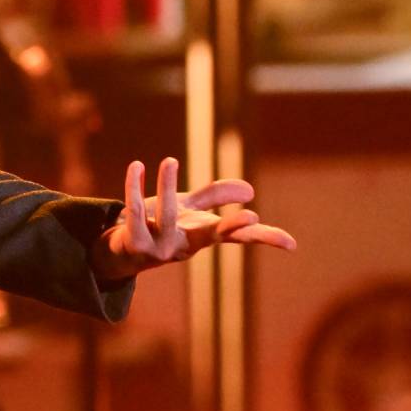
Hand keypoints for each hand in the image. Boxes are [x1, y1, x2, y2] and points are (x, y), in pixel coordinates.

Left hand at [93, 156, 296, 281]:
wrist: (119, 250)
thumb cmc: (159, 227)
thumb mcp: (189, 211)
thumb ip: (216, 197)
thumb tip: (249, 189)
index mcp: (202, 237)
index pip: (238, 238)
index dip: (264, 239)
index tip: (291, 244)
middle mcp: (184, 246)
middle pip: (212, 235)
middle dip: (232, 227)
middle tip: (251, 218)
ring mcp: (159, 249)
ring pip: (166, 216)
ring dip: (168, 185)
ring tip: (170, 160)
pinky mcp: (134, 244)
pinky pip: (135, 213)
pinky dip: (133, 188)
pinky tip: (136, 167)